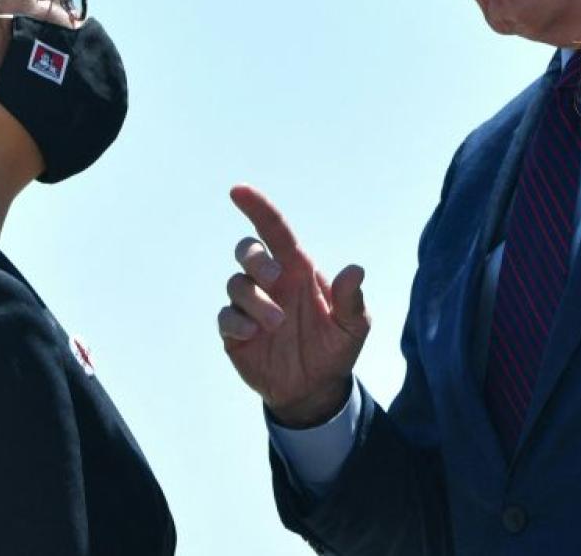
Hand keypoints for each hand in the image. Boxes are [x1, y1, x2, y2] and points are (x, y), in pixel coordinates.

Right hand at [219, 184, 369, 426]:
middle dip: (256, 258)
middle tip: (276, 280)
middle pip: (247, 250)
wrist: (315, 389)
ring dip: (255, 299)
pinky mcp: (236, 331)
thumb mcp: (353, 327)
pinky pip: (225, 315)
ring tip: (276, 324)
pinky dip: (236, 321)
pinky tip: (253, 335)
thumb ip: (352, 300)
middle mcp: (271, 283)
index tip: (238, 190)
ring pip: (236, 283)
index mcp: (298, 271)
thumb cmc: (335, 348)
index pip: (275, 231)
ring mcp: (251, 306)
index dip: (257, 208)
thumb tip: (355, 270)